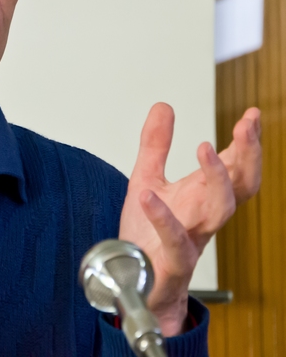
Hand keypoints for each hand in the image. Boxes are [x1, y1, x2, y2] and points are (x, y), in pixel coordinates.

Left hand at [118, 103, 260, 335]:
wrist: (134, 280)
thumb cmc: (147, 234)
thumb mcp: (146, 178)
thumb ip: (156, 145)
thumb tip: (163, 105)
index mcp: (202, 195)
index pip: (235, 165)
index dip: (246, 141)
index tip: (252, 113)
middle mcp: (204, 215)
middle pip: (241, 185)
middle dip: (248, 154)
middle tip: (246, 125)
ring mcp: (192, 237)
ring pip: (220, 210)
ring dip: (217, 178)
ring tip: (204, 147)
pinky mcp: (172, 260)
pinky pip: (173, 239)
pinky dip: (162, 217)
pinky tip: (147, 196)